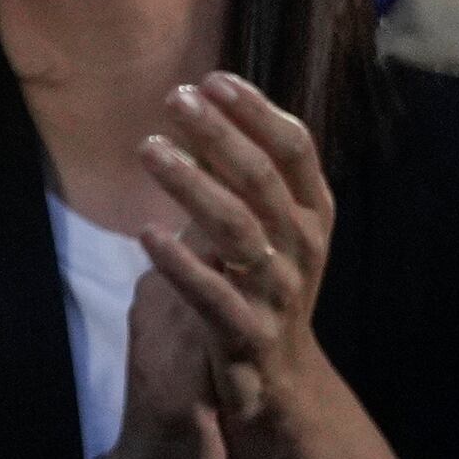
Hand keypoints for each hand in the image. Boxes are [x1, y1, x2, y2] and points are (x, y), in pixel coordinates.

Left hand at [139, 73, 341, 435]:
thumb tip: (206, 105)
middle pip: (262, 181)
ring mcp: (278, 291)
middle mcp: (303, 247)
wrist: (278, 379)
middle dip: (219, 135)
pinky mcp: (247, 334)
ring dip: (192, 186)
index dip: (257, 112)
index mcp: (312, 214)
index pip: (296, 150)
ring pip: (238, 231)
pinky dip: (181, 264)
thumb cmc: (264, 284)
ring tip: (149, 149)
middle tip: (173, 99)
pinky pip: (214, 296)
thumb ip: (244, 173)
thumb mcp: (268, 225)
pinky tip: (146, 235)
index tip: (212, 79)